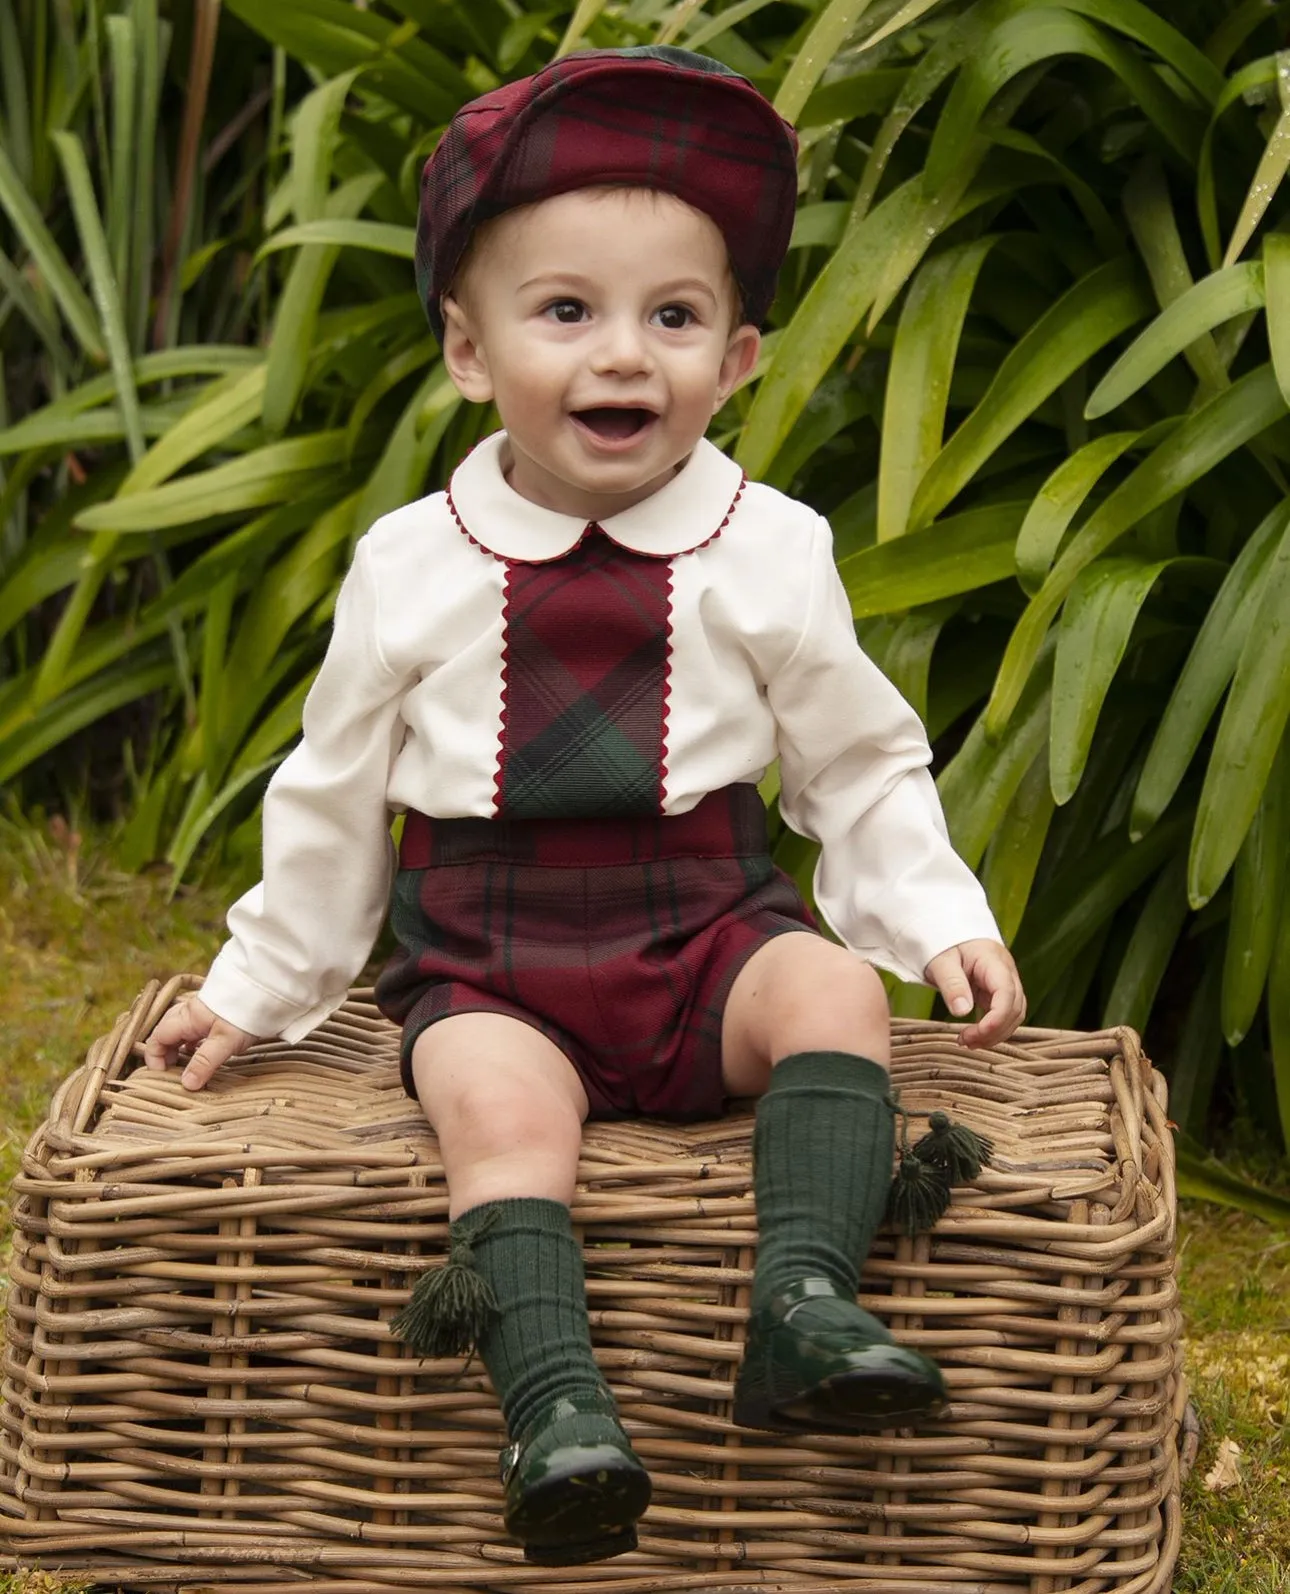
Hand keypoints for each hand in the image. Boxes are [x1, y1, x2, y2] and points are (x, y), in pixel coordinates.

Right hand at [141, 995, 259, 1090]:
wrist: (266, 988)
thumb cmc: (244, 1013)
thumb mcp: (224, 1042)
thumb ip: (204, 1063)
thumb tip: (186, 1084)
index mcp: (186, 1018)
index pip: (157, 1037)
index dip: (154, 1057)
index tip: (161, 1075)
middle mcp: (191, 1012)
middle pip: (166, 1031)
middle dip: (165, 1052)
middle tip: (173, 1072)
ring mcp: (204, 1011)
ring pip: (181, 1029)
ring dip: (179, 1046)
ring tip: (187, 1065)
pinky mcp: (217, 1012)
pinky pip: (196, 1027)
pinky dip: (193, 1040)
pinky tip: (203, 1050)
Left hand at [924, 939, 1026, 1047]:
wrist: (950, 934)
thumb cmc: (945, 945)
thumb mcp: (941, 962)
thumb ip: (952, 985)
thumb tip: (961, 1011)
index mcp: (993, 961)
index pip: (1006, 992)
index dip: (997, 1017)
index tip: (977, 1033)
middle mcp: (1007, 972)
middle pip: (1014, 1008)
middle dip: (994, 1030)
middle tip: (965, 1041)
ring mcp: (1006, 983)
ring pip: (1014, 1014)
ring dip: (995, 1033)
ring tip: (968, 1042)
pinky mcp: (1000, 992)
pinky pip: (1005, 1014)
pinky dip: (993, 1029)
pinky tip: (974, 1037)